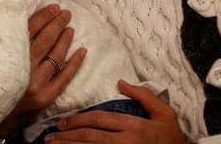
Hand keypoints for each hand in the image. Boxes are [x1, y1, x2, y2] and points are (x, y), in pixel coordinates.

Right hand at [0, 4, 84, 137]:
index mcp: (7, 60)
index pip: (27, 32)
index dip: (41, 18)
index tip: (51, 8)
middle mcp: (24, 70)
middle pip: (44, 41)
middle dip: (56, 24)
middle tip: (65, 12)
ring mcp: (37, 85)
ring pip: (55, 56)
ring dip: (65, 39)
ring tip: (70, 26)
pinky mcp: (47, 97)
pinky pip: (65, 77)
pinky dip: (75, 63)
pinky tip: (82, 51)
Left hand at [47, 80, 186, 142]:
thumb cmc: (171, 137)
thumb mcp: (164, 112)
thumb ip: (143, 96)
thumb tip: (121, 82)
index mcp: (133, 126)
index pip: (98, 120)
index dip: (77, 121)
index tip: (61, 122)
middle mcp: (125, 142)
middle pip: (90, 137)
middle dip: (67, 137)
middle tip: (49, 137)